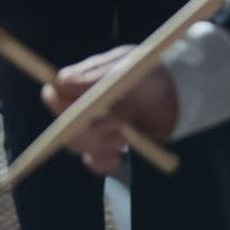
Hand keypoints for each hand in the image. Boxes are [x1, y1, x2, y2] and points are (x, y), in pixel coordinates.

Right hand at [42, 44, 179, 176]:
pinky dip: (105, 162)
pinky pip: (94, 163)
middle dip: (89, 129)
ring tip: (126, 131)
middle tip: (118, 122)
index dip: (59, 105)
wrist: (176, 95)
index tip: (81, 109)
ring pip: (79, 146)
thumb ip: (96, 76)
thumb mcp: (127, 66)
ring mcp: (93, 129)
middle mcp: (81, 107)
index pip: (54, 95)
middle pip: (64, 127)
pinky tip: (120, 154)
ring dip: (103, 142)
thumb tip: (60, 82)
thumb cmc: (148, 73)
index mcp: (80, 83)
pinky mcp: (106, 148)